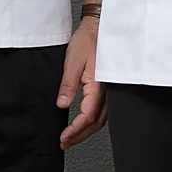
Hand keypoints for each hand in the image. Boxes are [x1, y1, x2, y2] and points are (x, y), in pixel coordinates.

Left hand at [57, 18, 106, 149]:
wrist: (99, 28)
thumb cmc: (88, 41)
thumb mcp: (73, 60)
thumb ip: (68, 84)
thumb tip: (62, 104)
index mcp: (98, 84)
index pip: (88, 115)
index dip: (76, 129)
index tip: (64, 137)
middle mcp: (107, 91)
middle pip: (96, 122)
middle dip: (80, 136)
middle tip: (65, 142)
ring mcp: (110, 90)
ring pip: (101, 119)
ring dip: (86, 131)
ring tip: (71, 137)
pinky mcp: (108, 88)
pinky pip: (103, 111)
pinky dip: (92, 122)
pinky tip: (84, 123)